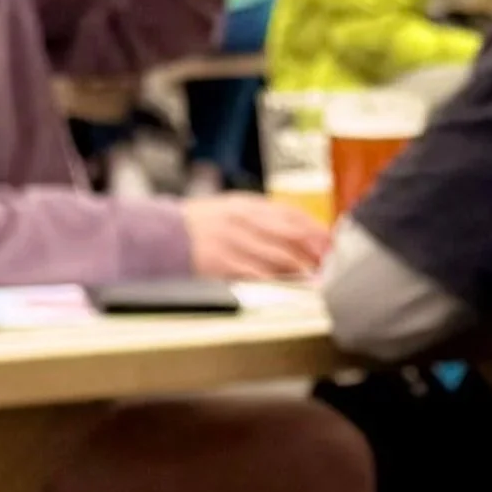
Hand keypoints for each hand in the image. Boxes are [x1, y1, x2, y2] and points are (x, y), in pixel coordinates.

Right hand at [185, 189, 327, 280]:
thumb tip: (292, 230)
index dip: (315, 228)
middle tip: (329, 262)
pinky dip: (278, 280)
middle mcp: (243, 219)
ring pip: (279, 254)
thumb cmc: (195, 227)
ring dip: (302, 268)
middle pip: (290, 234)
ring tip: (317, 278)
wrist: (161, 236)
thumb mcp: (228, 210)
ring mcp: (234, 241)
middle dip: (314, 249)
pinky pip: (258, 272)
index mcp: (245, 204)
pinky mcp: (224, 262)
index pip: (291, 214)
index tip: (330, 241)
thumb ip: (258, 217)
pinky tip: (290, 287)